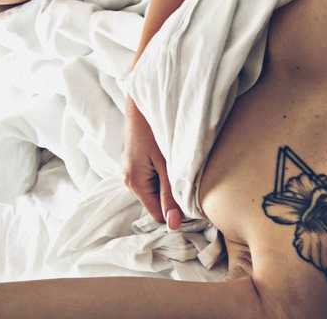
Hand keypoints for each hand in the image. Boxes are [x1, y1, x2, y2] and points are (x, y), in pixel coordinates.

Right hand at [122, 97, 182, 229]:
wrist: (145, 100)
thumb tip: (173, 225)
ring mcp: (131, 170)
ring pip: (157, 190)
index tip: (197, 206)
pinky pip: (155, 178)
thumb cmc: (156, 128)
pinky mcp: (137, 161)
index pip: (157, 214)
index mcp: (134, 183)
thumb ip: (171, 195)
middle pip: (156, 202)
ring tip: (186, 170)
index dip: (177, 213)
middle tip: (195, 184)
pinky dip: (167, 175)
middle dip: (175, 198)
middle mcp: (128, 179)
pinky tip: (177, 163)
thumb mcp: (169, 164)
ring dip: (172, 185)